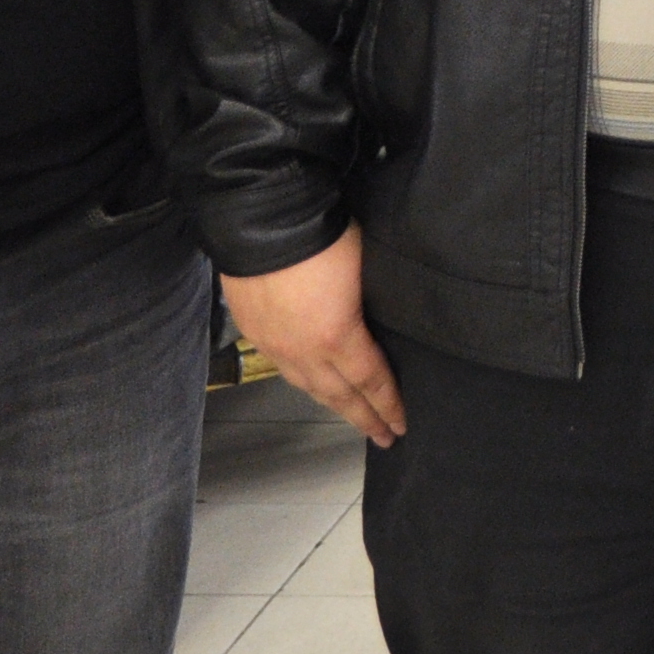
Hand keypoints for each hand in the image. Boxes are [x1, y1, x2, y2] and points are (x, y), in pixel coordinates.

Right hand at [225, 224, 404, 445]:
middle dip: (363, 417)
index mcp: (338, 336)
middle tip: (383, 436)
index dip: (388, 404)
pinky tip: (311, 383)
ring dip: (332, 403)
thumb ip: (372, 304)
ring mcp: (274, 342)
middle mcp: (303, 349)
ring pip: (307, 385)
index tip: (401, 423)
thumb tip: (381, 319)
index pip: (370, 380)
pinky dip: (303, 381)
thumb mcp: (365, 268)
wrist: (262, 217)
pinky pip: (282, 366)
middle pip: (338, 394)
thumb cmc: (322, 233)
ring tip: (351, 415)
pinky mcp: (253, 329)